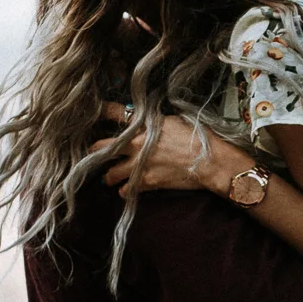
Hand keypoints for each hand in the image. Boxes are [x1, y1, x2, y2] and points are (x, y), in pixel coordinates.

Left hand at [93, 106, 239, 196]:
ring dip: (109, 176)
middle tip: (93, 152)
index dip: (102, 111)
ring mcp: (139, 166)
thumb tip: (147, 120)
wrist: (209, 160)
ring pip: (110, 174)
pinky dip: (125, 190)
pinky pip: (126, 190)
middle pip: (102, 147)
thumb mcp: (174, 121)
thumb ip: (155, 121)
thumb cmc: (197, 137)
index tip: (95, 111)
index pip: (115, 113)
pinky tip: (127, 189)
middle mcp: (136, 145)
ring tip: (110, 177)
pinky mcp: (147, 183)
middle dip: (95, 150)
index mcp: (143, 125)